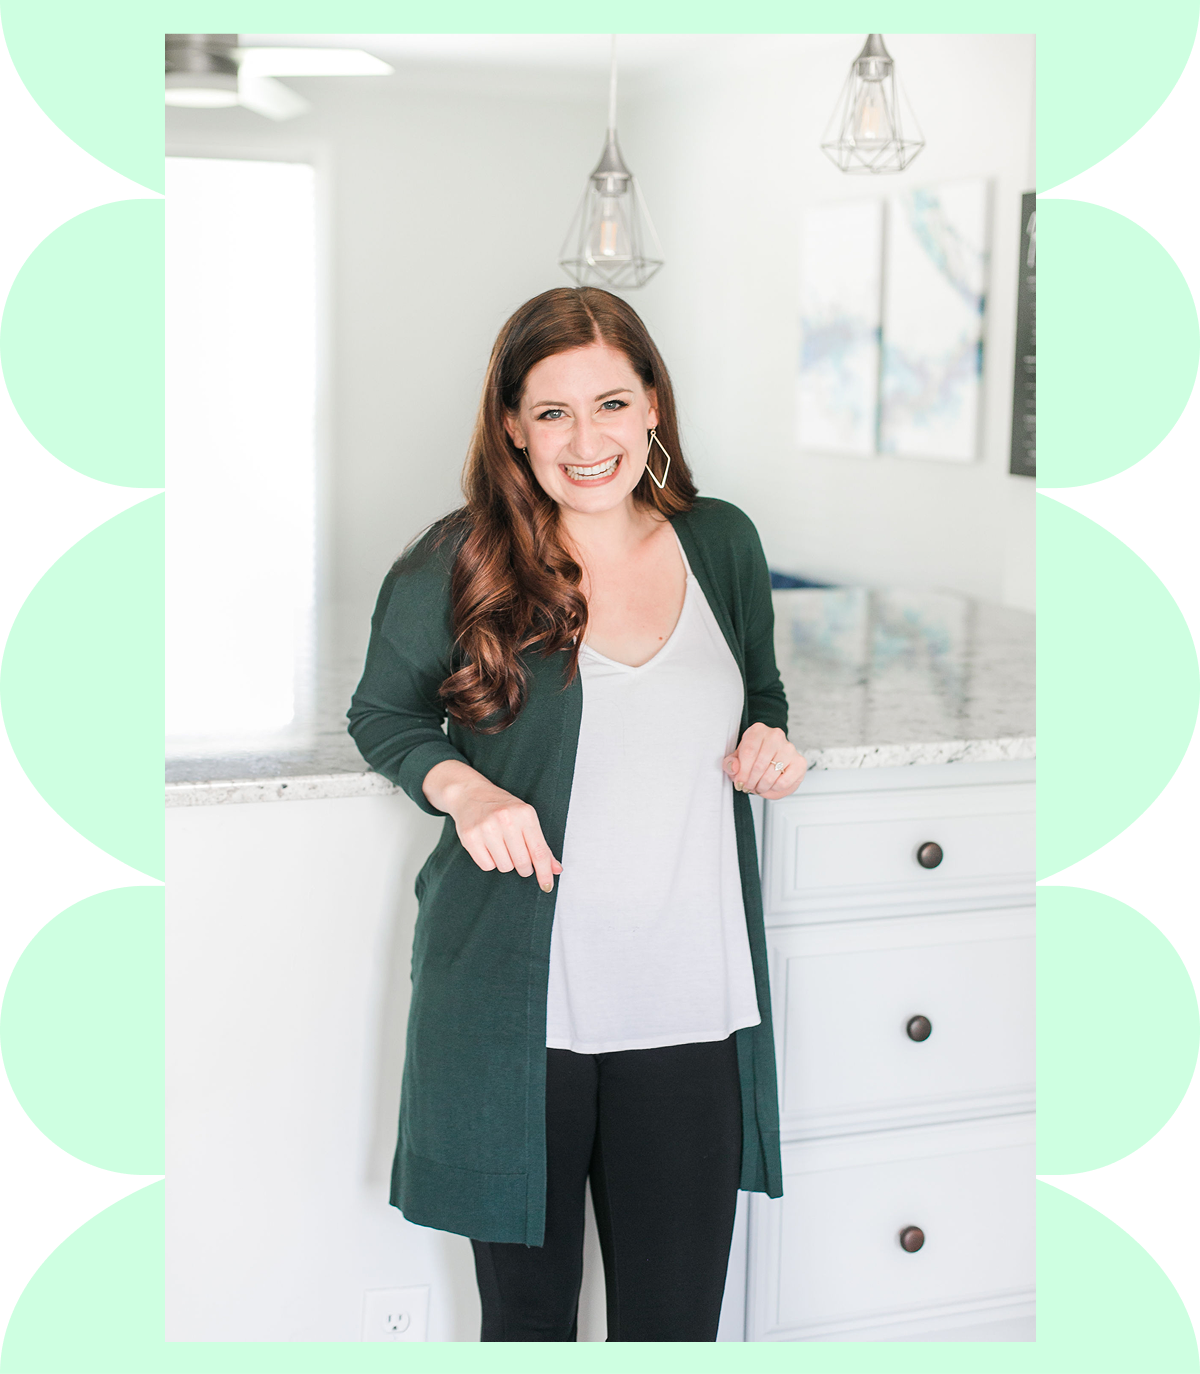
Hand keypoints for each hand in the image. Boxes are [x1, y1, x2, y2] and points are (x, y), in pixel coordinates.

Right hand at [423, 760, 561, 891]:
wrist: (470, 794)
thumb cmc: (501, 807)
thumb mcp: (526, 818)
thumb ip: (541, 845)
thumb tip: (556, 869)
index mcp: (525, 813)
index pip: (539, 851)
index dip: (544, 872)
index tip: (547, 886)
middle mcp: (506, 819)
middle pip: (522, 863)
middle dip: (524, 867)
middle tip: (520, 858)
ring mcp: (486, 827)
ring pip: (505, 866)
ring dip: (505, 862)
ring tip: (501, 846)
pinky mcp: (470, 836)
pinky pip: (487, 865)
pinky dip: (489, 861)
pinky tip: (488, 846)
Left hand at [722, 723, 806, 799]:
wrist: (772, 755)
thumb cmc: (754, 755)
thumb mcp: (737, 757)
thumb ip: (731, 763)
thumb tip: (734, 768)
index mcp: (758, 730)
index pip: (749, 752)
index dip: (742, 771)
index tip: (739, 782)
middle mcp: (775, 736)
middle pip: (760, 764)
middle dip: (751, 781)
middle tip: (747, 787)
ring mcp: (789, 748)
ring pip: (771, 774)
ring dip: (761, 786)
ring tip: (758, 787)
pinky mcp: (800, 762)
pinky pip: (784, 782)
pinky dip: (774, 788)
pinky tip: (770, 786)